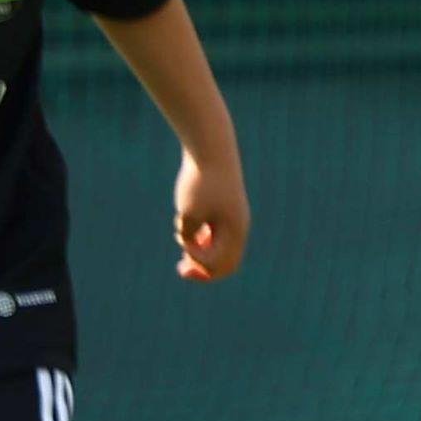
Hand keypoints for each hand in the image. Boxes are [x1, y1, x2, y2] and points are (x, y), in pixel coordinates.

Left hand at [172, 149, 250, 282]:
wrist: (210, 151)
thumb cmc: (200, 182)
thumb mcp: (188, 214)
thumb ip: (189, 235)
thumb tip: (192, 242)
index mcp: (236, 231)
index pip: (221, 263)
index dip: (199, 261)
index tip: (183, 240)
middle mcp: (239, 228)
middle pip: (226, 263)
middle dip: (204, 269)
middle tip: (181, 270)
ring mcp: (233, 219)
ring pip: (221, 250)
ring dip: (201, 254)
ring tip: (182, 241)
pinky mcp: (225, 209)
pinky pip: (217, 235)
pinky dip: (202, 239)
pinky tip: (186, 227)